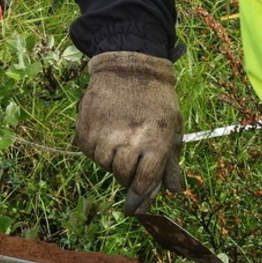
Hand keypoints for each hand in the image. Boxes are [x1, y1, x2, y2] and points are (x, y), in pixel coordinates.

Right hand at [74, 51, 184, 213]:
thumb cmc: (156, 99)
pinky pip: (88, 152)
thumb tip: (175, 190)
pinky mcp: (86, 128)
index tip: (138, 197)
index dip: (141, 191)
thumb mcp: (173, 127)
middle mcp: (128, 140)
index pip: (145, 180)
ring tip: (119, 140)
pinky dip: (96, 148)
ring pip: (104, 164)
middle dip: (127, 175)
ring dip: (111, 160)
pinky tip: (105, 132)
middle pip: (122, 175)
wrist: (129, 65)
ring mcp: (105, 134)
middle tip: (131, 161)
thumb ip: (172, 161)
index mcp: (155, 141)